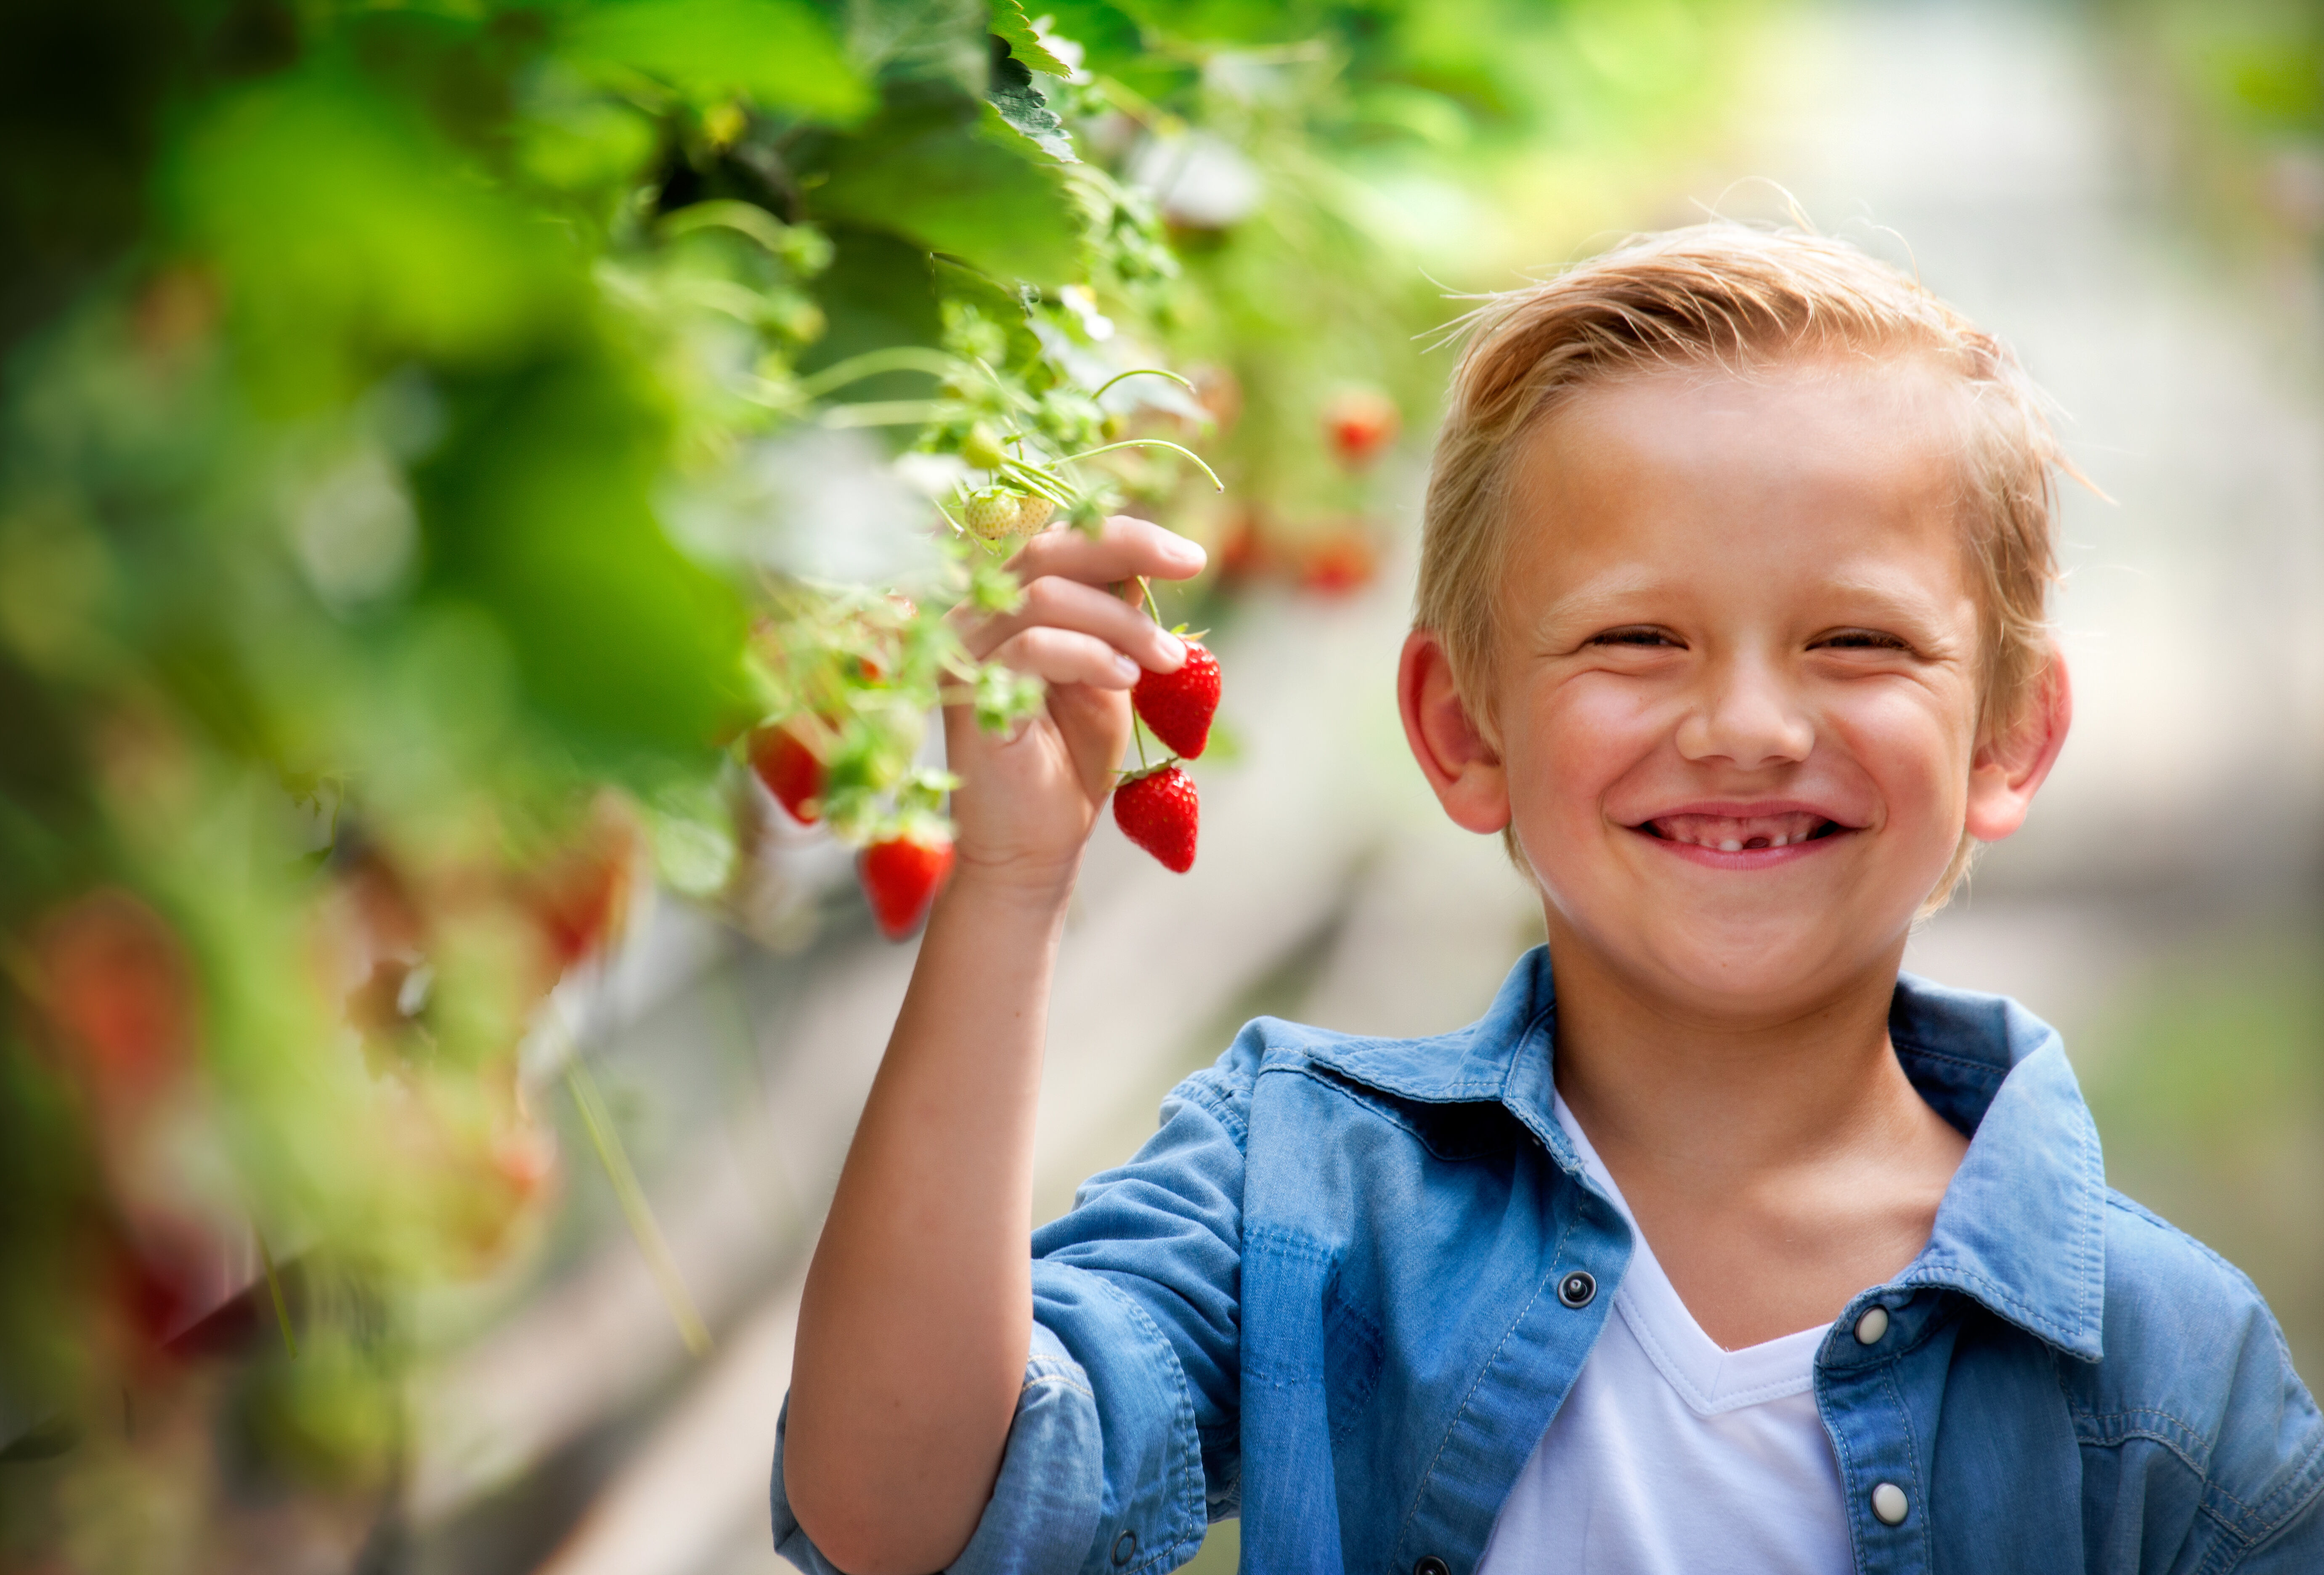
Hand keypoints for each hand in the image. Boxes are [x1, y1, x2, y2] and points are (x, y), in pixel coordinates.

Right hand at [946, 516, 1205, 895]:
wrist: (1037, 844)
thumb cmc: (1070, 761)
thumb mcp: (1108, 676)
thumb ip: (1114, 621)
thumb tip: (1142, 563)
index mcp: (1008, 607)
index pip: (1060, 543)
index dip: (1125, 535)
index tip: (1191, 556)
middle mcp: (977, 619)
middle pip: (1047, 551)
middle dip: (1127, 549)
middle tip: (1189, 569)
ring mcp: (965, 654)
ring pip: (1044, 596)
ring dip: (1120, 622)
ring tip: (1168, 659)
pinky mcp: (969, 695)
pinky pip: (1031, 647)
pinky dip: (1089, 655)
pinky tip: (1124, 679)